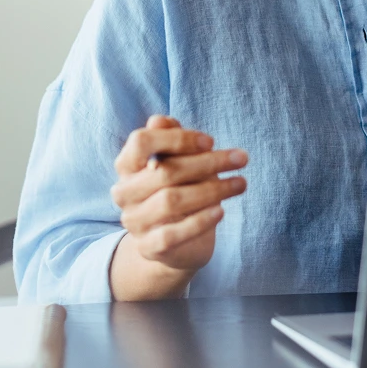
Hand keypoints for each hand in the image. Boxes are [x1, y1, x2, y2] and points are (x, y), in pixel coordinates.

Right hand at [110, 116, 247, 286]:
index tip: (211, 141)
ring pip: (171, 201)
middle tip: (242, 158)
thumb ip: (171, 139)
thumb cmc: (179, 187)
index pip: (141, 141)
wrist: (175, 242)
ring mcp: (134, 221)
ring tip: (241, 183)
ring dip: (212, 190)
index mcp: (127, 165)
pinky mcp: (148, 247)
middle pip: (164, 171)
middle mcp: (125, 192)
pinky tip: (221, 210)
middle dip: (208, 162)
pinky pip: (172, 234)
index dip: (177, 138)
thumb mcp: (178, 160)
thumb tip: (159, 120)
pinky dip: (199, 221)